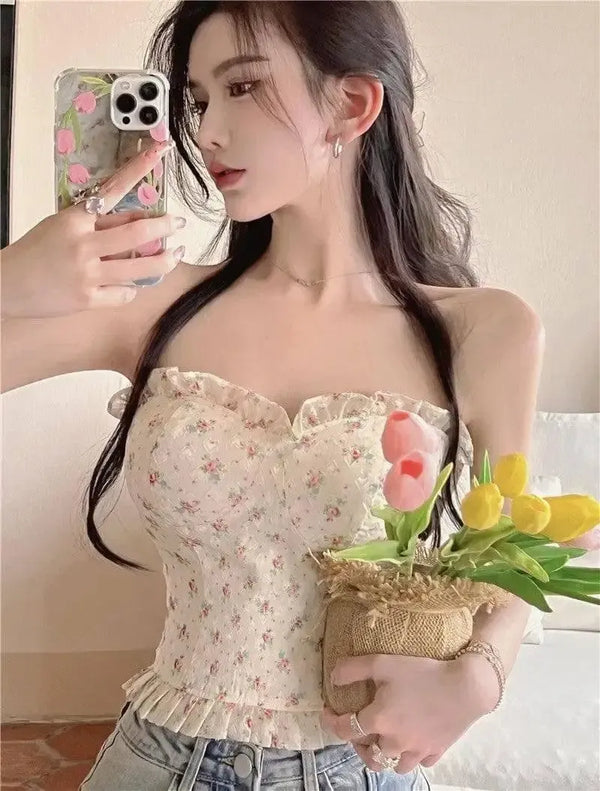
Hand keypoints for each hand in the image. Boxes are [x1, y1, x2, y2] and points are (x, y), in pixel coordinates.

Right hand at [1, 140, 183, 318]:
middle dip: (165, 227)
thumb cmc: (36, 253)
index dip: (139, 168)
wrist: (7, 284)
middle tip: (179, 223)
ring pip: (140, 268)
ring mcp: (86, 274)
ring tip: (174, 256)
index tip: (161, 150)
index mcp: (75, 219)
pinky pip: (125, 294)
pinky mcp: (87, 299)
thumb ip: (100, 223)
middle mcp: (83, 244)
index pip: (113, 189)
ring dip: (164, 261)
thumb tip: (140, 220)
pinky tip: (129, 285)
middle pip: (137, 233)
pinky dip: (131, 290)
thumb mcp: (62, 227)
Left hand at [321, 653, 496, 774]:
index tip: (326, 712)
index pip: (345, 730)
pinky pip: (419, 762)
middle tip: (356, 727)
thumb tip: (333, 677)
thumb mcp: (383, 662)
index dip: (330, 722)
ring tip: (382, 739)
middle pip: (368, 754)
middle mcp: (395, 741)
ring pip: (393, 765)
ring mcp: (417, 750)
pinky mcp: (436, 751)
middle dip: (356, 744)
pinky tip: (411, 739)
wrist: (466, 686)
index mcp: (379, 720)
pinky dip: (411, 755)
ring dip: (383, 754)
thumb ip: (354, 669)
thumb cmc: (423, 672)